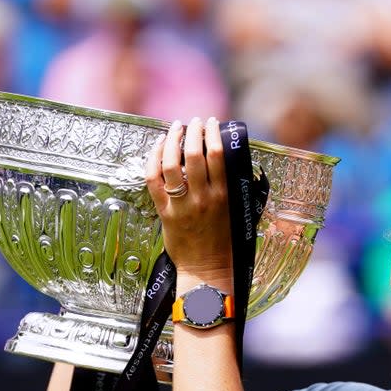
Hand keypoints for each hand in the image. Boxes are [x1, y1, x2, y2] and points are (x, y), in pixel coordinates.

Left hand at [145, 117, 233, 278]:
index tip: (212, 123)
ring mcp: (182, 205)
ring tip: (176, 127)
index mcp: (224, 196)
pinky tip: (159, 146)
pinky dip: (154, 158)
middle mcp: (202, 198)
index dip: (213, 133)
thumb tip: (229, 164)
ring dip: (173, 140)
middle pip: (195, 154)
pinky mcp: (165, 212)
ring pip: (173, 163)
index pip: (218, 155)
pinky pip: (153, 179)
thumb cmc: (224, 244)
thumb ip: (233, 189)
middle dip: (194, 131)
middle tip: (194, 121)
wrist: (206, 269)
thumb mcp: (236, 213)